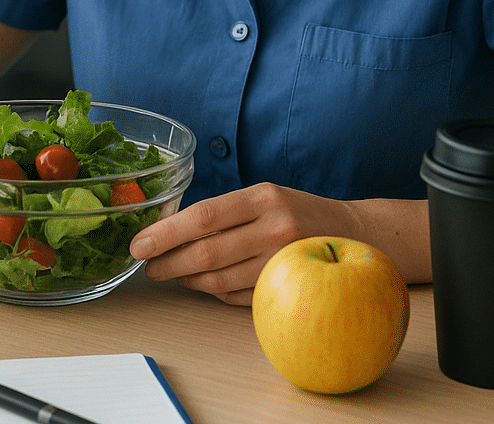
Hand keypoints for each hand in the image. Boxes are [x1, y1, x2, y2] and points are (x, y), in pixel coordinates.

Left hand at [130, 183, 358, 305]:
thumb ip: (226, 212)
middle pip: (206, 253)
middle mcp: (274, 229)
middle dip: (167, 263)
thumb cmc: (297, 213)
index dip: (166, 232)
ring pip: (218, 281)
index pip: (204, 216)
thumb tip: (170, 229)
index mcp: (264, 198)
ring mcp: (282, 264)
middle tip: (147, 267)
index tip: (139, 243)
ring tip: (171, 273)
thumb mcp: (265, 196)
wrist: (354, 236)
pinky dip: (213, 291)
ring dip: (187, 280)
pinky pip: (235, 297)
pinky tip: (203, 282)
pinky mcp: (285, 291)